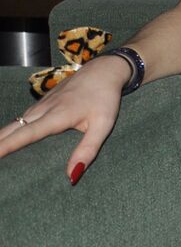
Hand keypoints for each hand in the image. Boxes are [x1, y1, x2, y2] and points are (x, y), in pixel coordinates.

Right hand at [0, 55, 127, 182]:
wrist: (104, 70)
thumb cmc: (104, 98)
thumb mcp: (103, 124)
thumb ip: (88, 149)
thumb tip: (72, 176)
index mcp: (56, 116)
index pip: (26, 135)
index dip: (6, 147)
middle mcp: (43, 110)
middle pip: (12, 129)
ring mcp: (40, 105)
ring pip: (14, 124)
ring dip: (0, 138)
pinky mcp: (42, 103)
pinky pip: (21, 119)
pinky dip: (9, 131)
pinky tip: (4, 140)